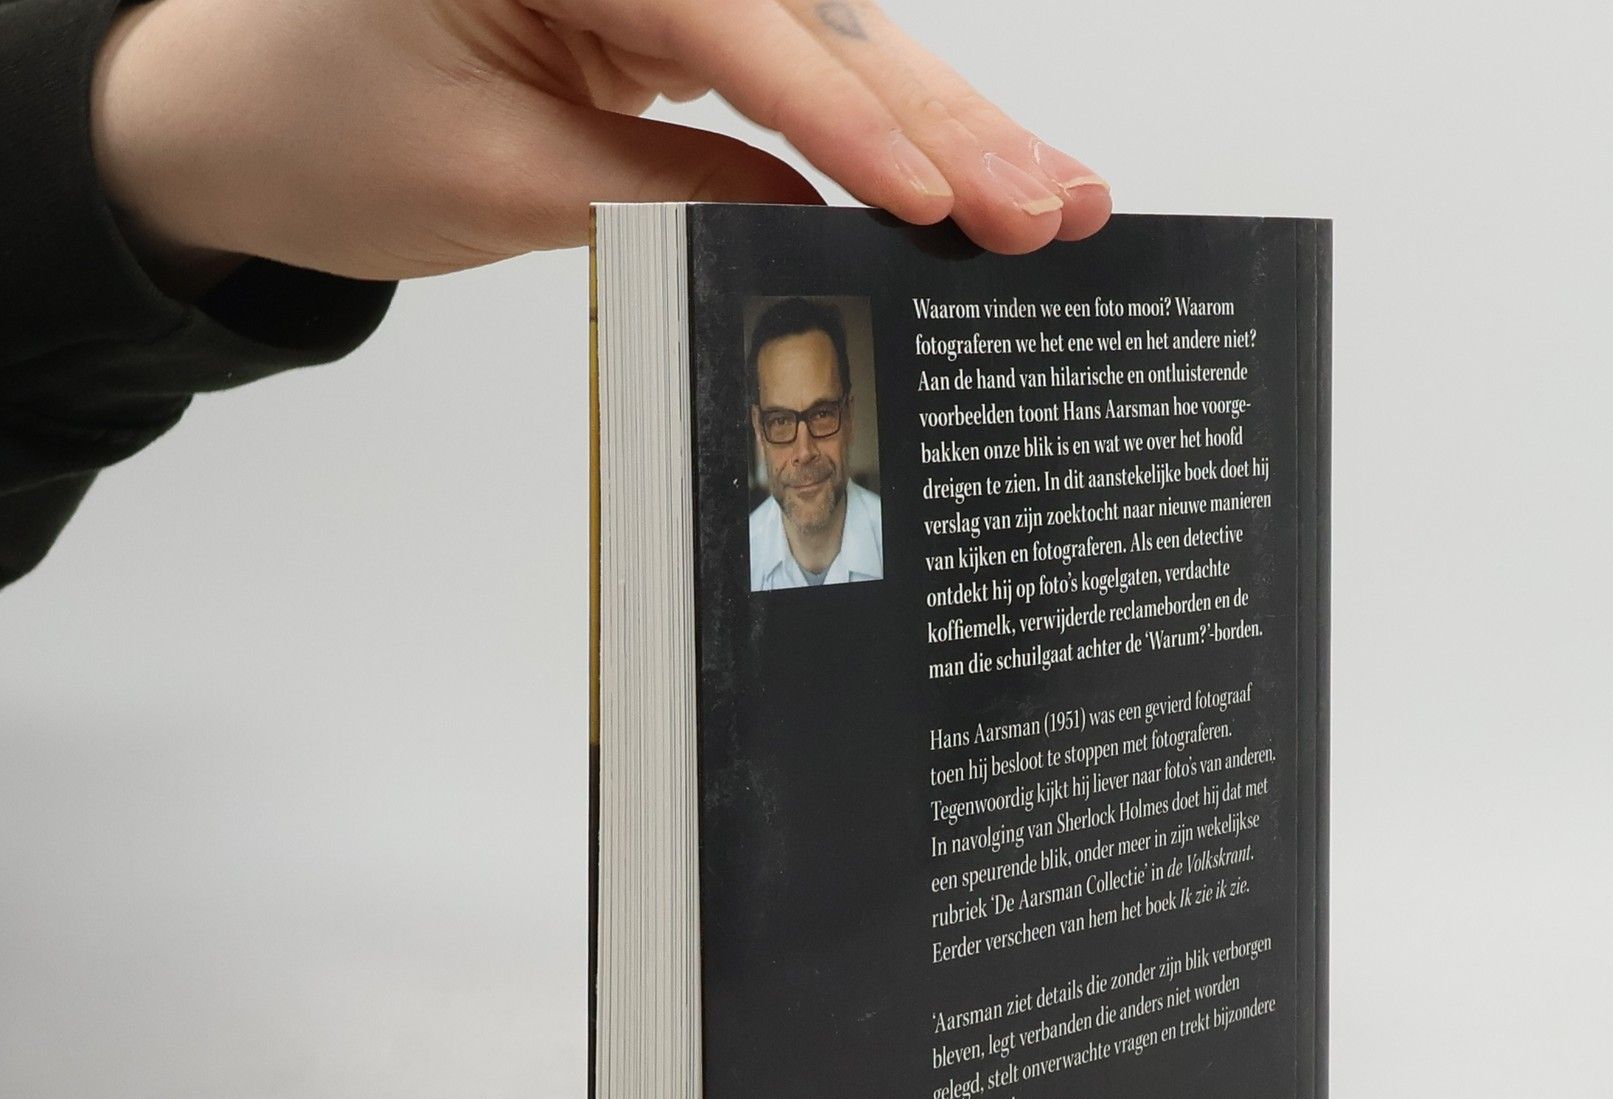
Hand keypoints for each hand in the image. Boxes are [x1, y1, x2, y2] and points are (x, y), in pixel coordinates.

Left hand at [90, 0, 1111, 286]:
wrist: (234, 111)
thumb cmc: (319, 129)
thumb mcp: (496, 182)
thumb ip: (666, 197)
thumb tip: (819, 231)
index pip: (728, 22)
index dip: (844, 119)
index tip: (936, 201)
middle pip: (811, 11)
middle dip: (938, 115)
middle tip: (1049, 203)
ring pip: (827, 32)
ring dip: (944, 121)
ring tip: (1049, 198)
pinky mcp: (668, 1)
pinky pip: (795, 59)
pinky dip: (880, 126)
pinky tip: (963, 174)